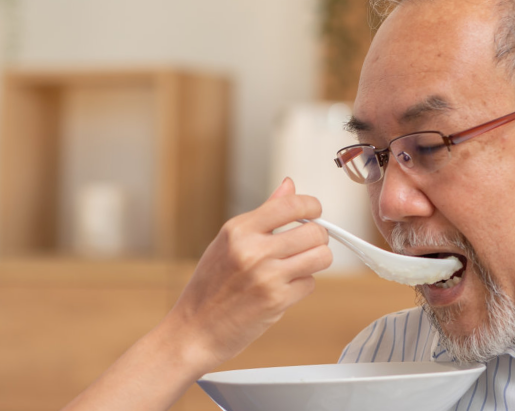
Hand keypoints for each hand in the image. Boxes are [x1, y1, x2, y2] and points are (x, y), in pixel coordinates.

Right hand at [60, 180, 332, 410]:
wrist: (193, 330)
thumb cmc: (209, 287)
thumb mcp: (227, 242)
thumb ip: (263, 214)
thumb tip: (289, 185)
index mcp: (239, 229)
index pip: (291, 204)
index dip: (312, 207)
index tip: (314, 212)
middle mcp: (253, 249)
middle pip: (315, 232)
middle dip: (317, 239)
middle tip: (306, 246)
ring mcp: (266, 275)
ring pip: (321, 257)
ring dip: (315, 262)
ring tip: (298, 266)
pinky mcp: (277, 300)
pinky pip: (310, 284)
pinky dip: (301, 287)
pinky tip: (282, 290)